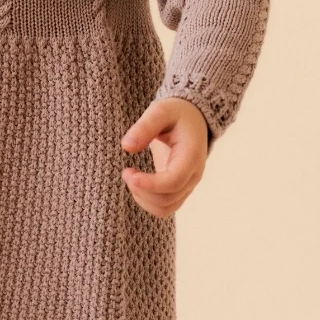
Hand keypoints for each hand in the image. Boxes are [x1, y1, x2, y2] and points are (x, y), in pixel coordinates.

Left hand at [119, 97, 208, 217]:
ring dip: (142, 198)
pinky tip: (137, 184)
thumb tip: (127, 147)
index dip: (149, 184)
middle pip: (167, 199)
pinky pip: (164, 207)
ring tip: (131, 177)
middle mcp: (193, 175)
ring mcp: (187, 185)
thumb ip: (145, 126)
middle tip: (126, 171)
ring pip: (165, 208)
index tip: (128, 173)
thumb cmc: (176, 113)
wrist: (193, 119)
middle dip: (141, 190)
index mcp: (191, 156)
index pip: (173, 181)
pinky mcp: (179, 190)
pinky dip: (147, 202)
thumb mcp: (161, 111)